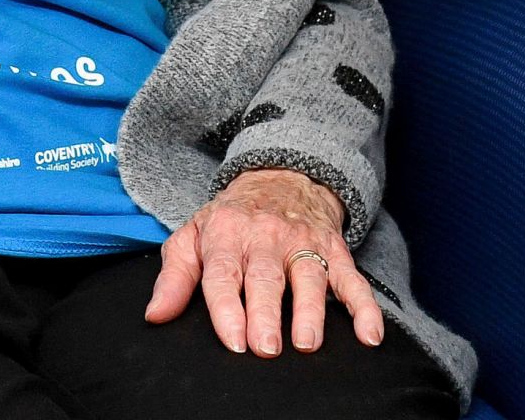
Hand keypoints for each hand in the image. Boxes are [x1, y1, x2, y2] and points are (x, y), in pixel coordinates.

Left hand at [147, 168, 384, 356]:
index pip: (223, 274)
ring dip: (310, 311)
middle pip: (266, 278)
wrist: (281, 176)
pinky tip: (368, 335)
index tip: (233, 341)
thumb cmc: (231, 219)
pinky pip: (353, 280)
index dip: (227, 309)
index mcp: (227, 235)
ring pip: (309, 277)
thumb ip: (174, 277)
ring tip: (306, 343)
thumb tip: (155, 315)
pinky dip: (364, 308)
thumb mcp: (194, 236)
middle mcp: (267, 237)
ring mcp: (304, 243)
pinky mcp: (334, 251)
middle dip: (266, 313)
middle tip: (266, 348)